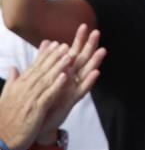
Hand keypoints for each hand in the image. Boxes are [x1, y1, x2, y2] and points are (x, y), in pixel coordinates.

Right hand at [0, 41, 70, 149]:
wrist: (0, 140)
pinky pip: (48, 95)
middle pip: (42, 70)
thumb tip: (14, 67)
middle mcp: (24, 90)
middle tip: (66, 45)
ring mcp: (30, 99)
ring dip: (59, 67)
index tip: (56, 44)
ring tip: (69, 55)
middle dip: (54, 57)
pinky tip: (65, 76)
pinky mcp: (35, 110)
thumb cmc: (4, 120)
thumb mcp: (6, 97)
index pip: (34, 67)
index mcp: (18, 86)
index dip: (46, 55)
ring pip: (46, 80)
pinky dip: (56, 85)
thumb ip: (12, 81)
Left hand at [37, 25, 104, 141]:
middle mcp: (71, 79)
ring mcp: (72, 89)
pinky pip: (82, 90)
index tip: (84, 26)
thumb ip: (45, 59)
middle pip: (82, 59)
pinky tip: (96, 73)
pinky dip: (89, 82)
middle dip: (90, 46)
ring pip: (86, 73)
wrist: (37, 123)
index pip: (73, 52)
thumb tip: (49, 41)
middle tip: (97, 32)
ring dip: (94, 62)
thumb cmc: (42, 99)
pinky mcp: (72, 101)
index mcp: (64, 72)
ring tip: (102, 50)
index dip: (78, 40)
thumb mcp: (42, 77)